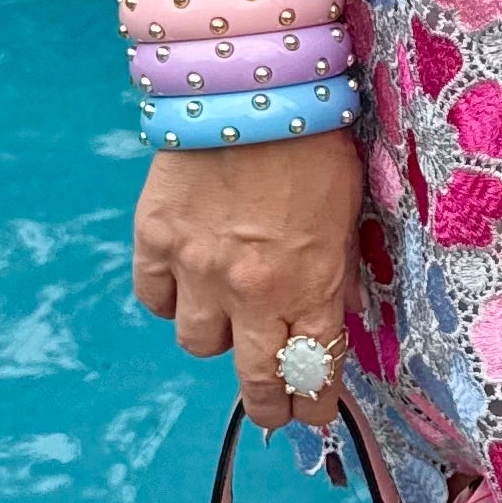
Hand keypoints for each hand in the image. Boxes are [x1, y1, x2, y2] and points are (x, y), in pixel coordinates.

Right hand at [131, 131, 361, 429]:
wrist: (247, 86)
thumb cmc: (313, 143)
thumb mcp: (347, 212)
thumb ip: (336, 270)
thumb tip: (335, 315)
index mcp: (311, 285)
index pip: (315, 374)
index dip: (314, 406)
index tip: (313, 416)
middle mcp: (253, 291)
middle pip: (255, 382)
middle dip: (269, 406)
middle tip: (272, 409)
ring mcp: (198, 270)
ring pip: (198, 344)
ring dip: (216, 334)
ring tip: (227, 308)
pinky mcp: (156, 241)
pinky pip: (155, 301)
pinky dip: (170, 297)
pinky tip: (186, 277)